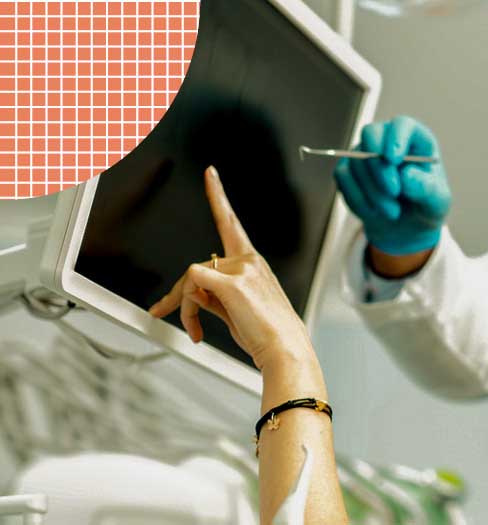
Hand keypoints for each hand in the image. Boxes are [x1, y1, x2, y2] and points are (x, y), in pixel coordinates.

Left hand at [148, 166, 311, 369]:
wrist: (285, 349)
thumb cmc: (268, 334)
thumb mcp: (237, 311)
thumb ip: (214, 297)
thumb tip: (193, 294)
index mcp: (254, 263)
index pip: (231, 223)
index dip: (218, 196)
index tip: (210, 174)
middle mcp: (249, 260)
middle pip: (197, 266)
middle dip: (177, 295)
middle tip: (161, 312)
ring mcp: (242, 269)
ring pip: (191, 277)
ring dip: (183, 307)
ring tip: (193, 330)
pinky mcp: (232, 283)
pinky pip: (191, 286)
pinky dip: (186, 308)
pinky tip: (196, 327)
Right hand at [334, 115, 451, 255]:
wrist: (406, 224)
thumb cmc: (426, 205)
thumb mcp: (436, 201)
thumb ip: (426, 188)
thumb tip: (406, 175)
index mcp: (416, 138)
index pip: (402, 125)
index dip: (396, 138)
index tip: (394, 159)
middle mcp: (387, 138)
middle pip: (372, 134)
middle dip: (379, 166)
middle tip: (393, 192)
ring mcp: (365, 151)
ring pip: (357, 160)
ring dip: (373, 191)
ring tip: (393, 212)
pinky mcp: (348, 168)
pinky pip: (343, 177)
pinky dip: (358, 198)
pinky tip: (374, 211)